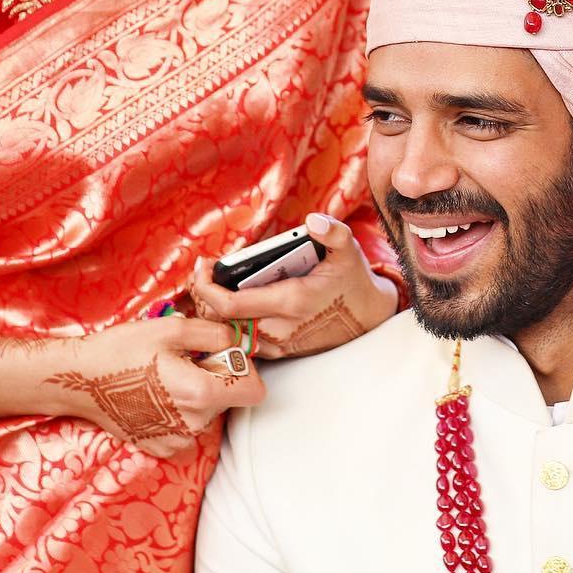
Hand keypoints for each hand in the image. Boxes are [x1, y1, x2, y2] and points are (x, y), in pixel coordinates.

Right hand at [40, 316, 265, 457]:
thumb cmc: (123, 350)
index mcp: (200, 394)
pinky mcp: (161, 448)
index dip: (245, 369)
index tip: (223, 356)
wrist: (79, 380)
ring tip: (164, 376)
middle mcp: (193, 424)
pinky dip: (179, 411)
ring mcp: (176, 441)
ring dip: (197, 394)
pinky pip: (187, 428)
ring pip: (207, 413)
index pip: (254, 391)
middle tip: (184, 360)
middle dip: (216, 377)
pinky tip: (154, 395)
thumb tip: (239, 342)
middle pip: (228, 400)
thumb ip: (214, 334)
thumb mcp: (171, 328)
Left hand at [190, 214, 398, 359]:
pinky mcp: (281, 352)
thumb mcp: (348, 250)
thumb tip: (312, 220)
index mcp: (291, 302)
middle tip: (202, 272)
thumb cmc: (353, 280)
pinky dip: (228, 325)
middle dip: (204, 297)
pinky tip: (225, 304)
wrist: (369, 317)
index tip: (203, 266)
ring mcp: (279, 344)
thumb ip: (332, 232)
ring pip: (230, 335)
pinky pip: (244, 342)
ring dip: (214, 313)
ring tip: (210, 286)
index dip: (206, 288)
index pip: (231, 306)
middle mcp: (280, 328)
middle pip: (222, 322)